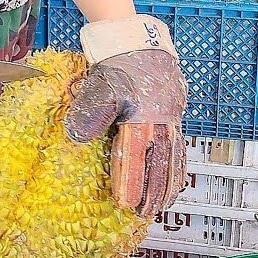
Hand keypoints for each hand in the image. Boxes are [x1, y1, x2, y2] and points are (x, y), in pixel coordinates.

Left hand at [65, 16, 187, 217]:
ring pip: (172, 161)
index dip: (129, 184)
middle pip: (157, 166)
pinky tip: (175, 182)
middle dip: (150, 193)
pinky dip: (178, 170)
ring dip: (167, 186)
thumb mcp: (97, 88)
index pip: (134, 160)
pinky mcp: (176, 118)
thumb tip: (76, 138)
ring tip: (161, 206)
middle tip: (143, 214)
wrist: (137, 43)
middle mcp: (160, 124)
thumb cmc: (116, 67)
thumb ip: (88, 114)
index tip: (124, 204)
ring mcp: (171, 122)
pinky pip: (180, 150)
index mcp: (140, 120)